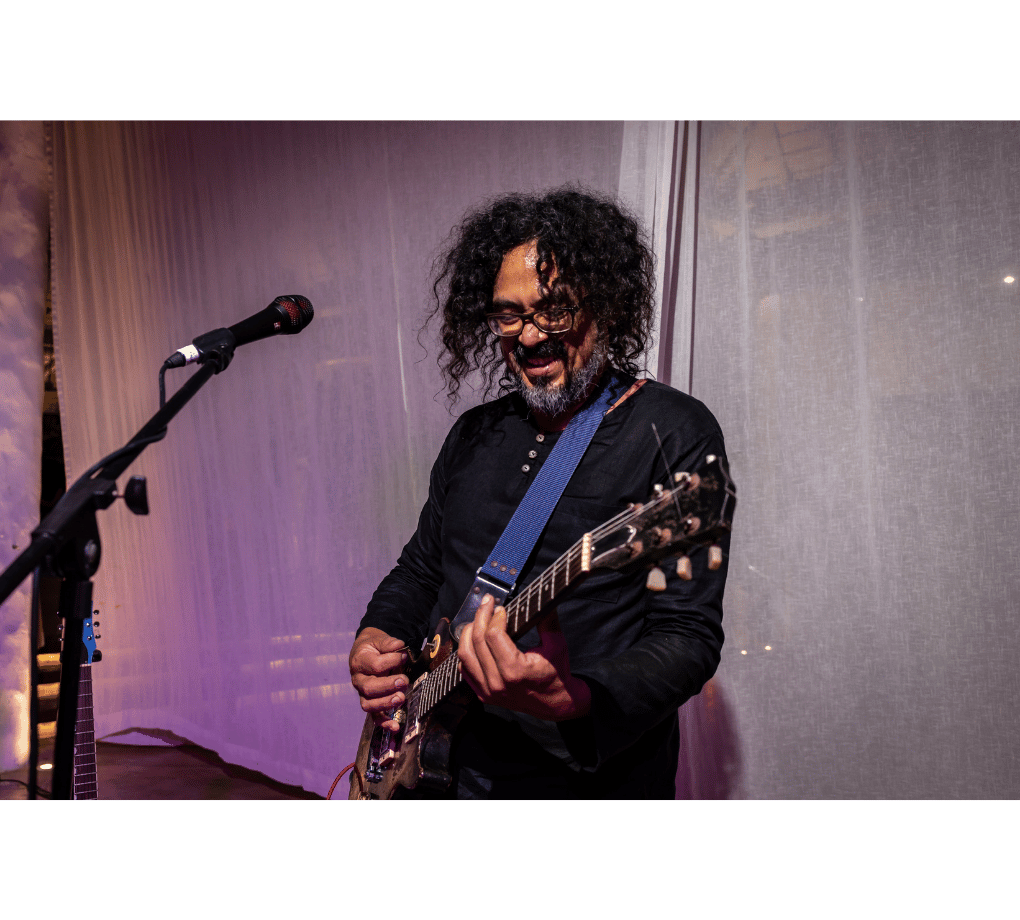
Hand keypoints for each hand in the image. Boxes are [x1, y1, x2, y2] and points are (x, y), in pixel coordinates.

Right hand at [349, 627, 409, 731]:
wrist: (365, 651)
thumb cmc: (373, 647)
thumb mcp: (378, 639)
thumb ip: (388, 643)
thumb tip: (399, 646)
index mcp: (359, 662)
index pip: (375, 665)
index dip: (392, 661)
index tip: (405, 656)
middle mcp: (358, 680)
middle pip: (370, 687)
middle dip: (388, 685)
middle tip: (404, 681)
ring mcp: (363, 693)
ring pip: (369, 704)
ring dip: (386, 703)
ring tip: (401, 698)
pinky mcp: (370, 702)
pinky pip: (374, 716)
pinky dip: (384, 723)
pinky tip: (395, 726)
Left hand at [458, 594, 590, 721]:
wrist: (555, 704)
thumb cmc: (557, 674)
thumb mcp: (557, 645)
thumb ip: (547, 620)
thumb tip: (541, 596)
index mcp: (515, 671)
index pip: (493, 635)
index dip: (495, 616)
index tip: (501, 608)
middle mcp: (498, 683)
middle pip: (477, 642)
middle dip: (480, 617)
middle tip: (487, 604)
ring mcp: (488, 691)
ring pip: (465, 655)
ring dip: (469, 633)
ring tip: (478, 619)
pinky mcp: (483, 695)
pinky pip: (465, 669)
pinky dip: (467, 652)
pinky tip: (475, 640)